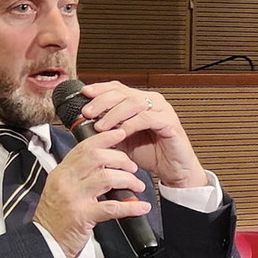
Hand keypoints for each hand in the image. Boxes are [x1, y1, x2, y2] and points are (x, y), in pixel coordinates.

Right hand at [34, 128, 152, 257]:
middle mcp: (66, 181)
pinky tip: (142, 207)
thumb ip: (78, 173)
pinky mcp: (83, 216)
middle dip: (121, 159)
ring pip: (107, 178)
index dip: (105, 138)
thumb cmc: (56, 216)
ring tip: (138, 186)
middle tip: (133, 167)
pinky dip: (131, 206)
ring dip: (128, 180)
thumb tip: (102, 159)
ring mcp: (74, 198)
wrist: (45, 243)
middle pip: (98, 157)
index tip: (121, 133)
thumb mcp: (61, 188)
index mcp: (62, 172)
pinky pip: (113, 207)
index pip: (84, 147)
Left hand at [77, 81, 207, 187]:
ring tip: (100, 125)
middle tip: (88, 112)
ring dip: (114, 113)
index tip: (84, 93)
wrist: (173, 170)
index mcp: (142, 101)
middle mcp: (153, 102)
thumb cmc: (152, 154)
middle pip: (124, 92)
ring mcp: (163, 110)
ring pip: (134, 103)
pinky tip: (120, 133)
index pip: (118, 88)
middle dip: (103, 101)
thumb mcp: (123, 140)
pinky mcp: (170, 123)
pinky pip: (146, 119)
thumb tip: (85, 124)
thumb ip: (108, 129)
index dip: (100, 88)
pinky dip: (130, 125)